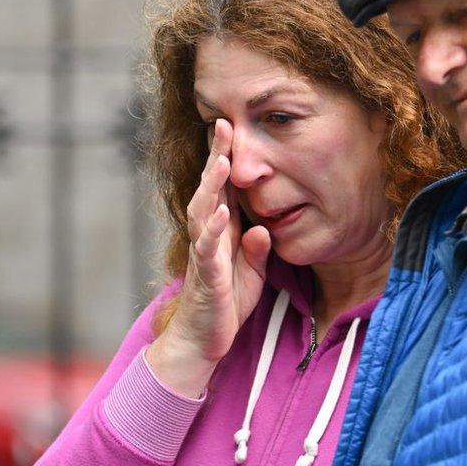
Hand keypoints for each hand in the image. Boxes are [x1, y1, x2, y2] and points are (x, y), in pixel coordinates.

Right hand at [147, 119, 271, 396]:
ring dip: (211, 187)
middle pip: (209, 189)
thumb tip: (263, 228)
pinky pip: (207, 249)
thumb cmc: (226, 300)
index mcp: (222, 229)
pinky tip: (221, 213)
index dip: (226, 157)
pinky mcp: (206, 276)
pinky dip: (213, 230)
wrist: (204, 339)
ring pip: (203, 212)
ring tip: (221, 161)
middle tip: (223, 125)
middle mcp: (208, 234)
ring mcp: (204, 253)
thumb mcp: (252, 269)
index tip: (233, 125)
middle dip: (216, 157)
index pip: (224, 187)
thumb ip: (257, 247)